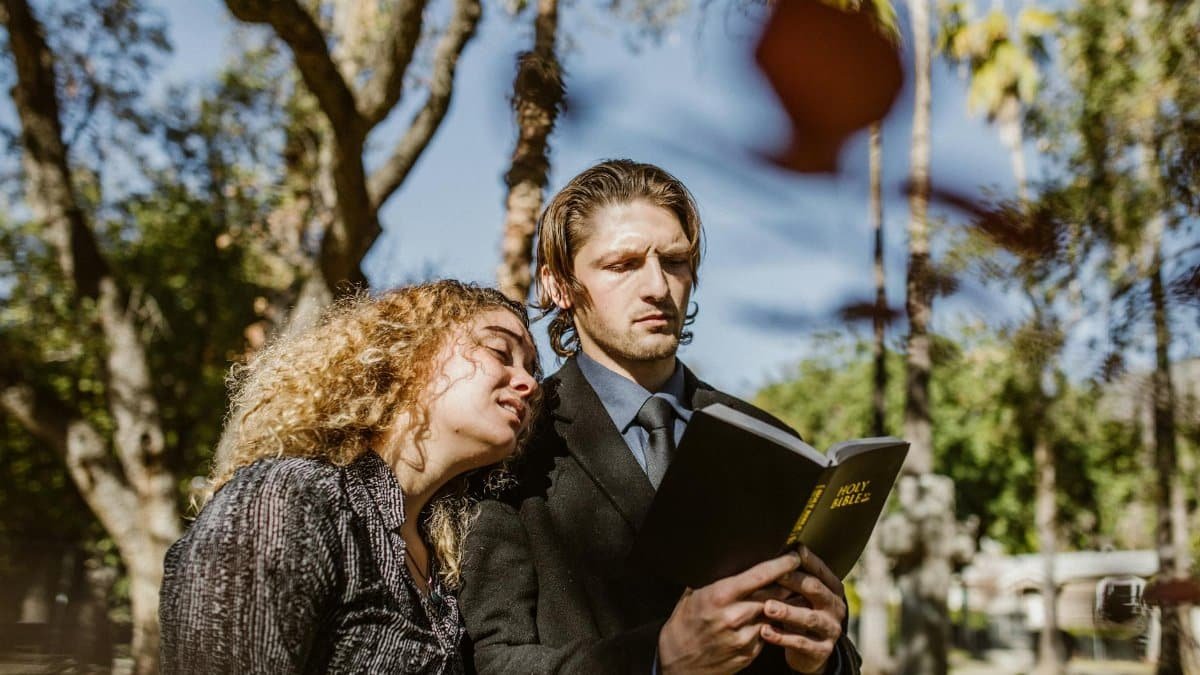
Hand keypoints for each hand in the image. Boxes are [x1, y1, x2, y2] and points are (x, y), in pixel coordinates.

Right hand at [658, 552, 801, 674]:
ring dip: (782, 606)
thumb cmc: (684, 624)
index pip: (759, 576)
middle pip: (774, 594)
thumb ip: (715, 580)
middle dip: (788, 584)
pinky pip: (767, 633)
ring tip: (788, 597)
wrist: (678, 662)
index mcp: (720, 596)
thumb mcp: (693, 595)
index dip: (781, 564)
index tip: (794, 556)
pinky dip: (770, 624)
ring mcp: (744, 637)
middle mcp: (735, 616)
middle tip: (797, 575)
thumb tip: (733, 560)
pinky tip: (768, 620)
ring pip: (774, 615)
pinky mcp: (749, 654)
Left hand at [759, 546, 846, 673]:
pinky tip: (765, 631)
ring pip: (809, 618)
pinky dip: (782, 637)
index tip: (788, 550)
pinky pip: (801, 643)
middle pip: (815, 590)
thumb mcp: (801, 595)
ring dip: (788, 611)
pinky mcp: (822, 650)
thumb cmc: (801, 612)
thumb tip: (773, 552)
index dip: (805, 560)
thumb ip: (793, 577)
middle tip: (775, 576)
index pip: (820, 570)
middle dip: (794, 581)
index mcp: (832, 589)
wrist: (809, 652)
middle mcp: (836, 607)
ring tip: (768, 607)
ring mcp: (831, 629)